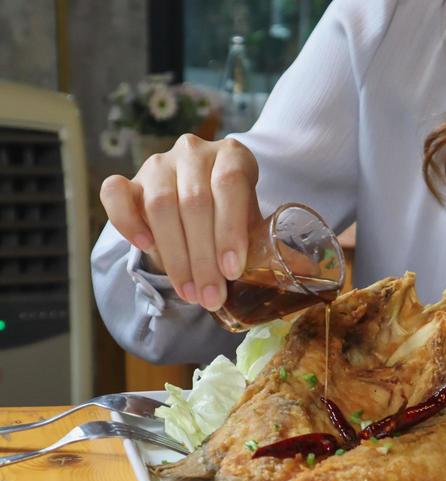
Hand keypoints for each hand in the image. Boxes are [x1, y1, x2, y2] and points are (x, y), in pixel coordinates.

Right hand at [99, 136, 260, 310]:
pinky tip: (145, 247)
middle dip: (203, 258)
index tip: (232, 271)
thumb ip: (255, 245)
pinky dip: (127, 222)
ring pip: (160, 204)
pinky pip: (115, 193)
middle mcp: (194, 152)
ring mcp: (159, 163)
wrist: (198, 214)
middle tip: (210, 297)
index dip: (229, 230)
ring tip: (189, 292)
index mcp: (231, 156)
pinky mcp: (129, 179)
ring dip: (175, 256)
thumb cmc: (230, 221)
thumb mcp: (250, 227)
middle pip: (194, 202)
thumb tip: (264, 277)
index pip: (229, 184)